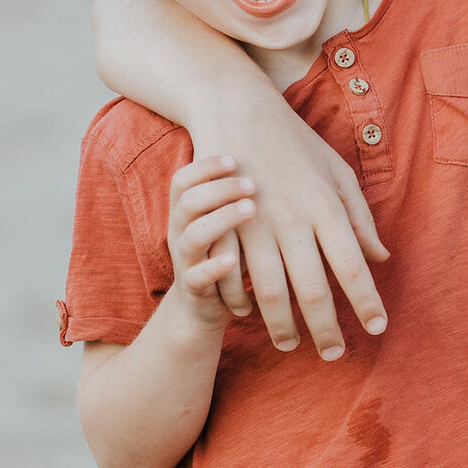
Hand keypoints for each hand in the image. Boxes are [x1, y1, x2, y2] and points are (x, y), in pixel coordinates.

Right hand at [166, 157, 254, 327]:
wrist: (203, 310)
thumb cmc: (230, 255)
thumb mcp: (234, 224)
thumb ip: (247, 196)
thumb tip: (286, 159)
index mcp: (187, 213)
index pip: (183, 179)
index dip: (205, 166)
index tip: (235, 157)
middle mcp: (180, 233)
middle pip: (187, 201)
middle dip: (220, 189)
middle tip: (252, 184)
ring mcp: (186, 261)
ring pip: (193, 235)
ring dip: (222, 219)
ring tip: (251, 209)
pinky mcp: (194, 289)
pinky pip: (198, 275)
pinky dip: (216, 266)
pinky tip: (235, 259)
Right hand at [212, 95, 389, 361]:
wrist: (239, 110)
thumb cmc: (296, 143)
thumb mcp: (338, 173)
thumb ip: (360, 219)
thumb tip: (382, 258)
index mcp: (326, 207)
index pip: (353, 268)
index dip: (366, 303)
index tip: (377, 330)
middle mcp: (293, 219)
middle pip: (314, 290)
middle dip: (326, 330)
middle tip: (336, 355)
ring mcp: (254, 224)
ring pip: (270, 291)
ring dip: (283, 326)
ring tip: (293, 346)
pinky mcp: (222, 223)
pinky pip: (229, 276)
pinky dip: (239, 302)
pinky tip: (250, 318)